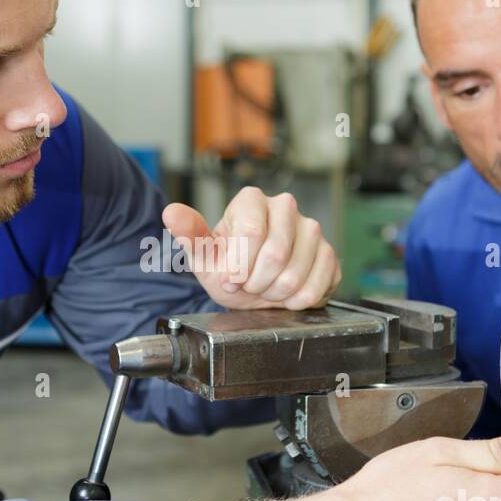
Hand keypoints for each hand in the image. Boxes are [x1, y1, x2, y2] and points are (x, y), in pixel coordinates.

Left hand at [162, 186, 340, 309]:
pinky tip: (287, 294)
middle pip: (275, 254)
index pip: (252, 232)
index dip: (238, 265)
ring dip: (274, 293)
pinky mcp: (329, 254)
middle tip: (248, 285)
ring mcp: (311, 229)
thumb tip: (171, 213)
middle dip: (255, 282)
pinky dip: (298, 300)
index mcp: (251, 200)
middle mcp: (285, 206)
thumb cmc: (227, 266)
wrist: (251, 286)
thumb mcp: (203, 256)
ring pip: (295, 274)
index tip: (230, 277)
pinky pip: (318, 284)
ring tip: (265, 288)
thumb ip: (189, 234)